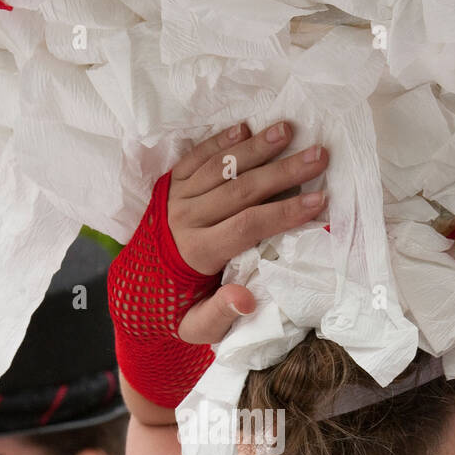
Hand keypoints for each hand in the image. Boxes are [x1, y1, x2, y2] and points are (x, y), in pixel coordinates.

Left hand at [168, 120, 327, 346]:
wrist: (134, 290)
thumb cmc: (179, 309)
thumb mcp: (197, 326)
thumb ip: (221, 314)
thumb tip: (246, 299)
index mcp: (197, 253)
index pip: (246, 227)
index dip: (284, 213)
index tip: (319, 200)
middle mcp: (184, 220)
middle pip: (240, 190)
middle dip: (282, 172)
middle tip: (319, 155)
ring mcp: (176, 198)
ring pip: (220, 167)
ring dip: (256, 147)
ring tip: (289, 129)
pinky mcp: (170, 185)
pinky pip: (196, 157)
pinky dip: (220, 141)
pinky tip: (246, 127)